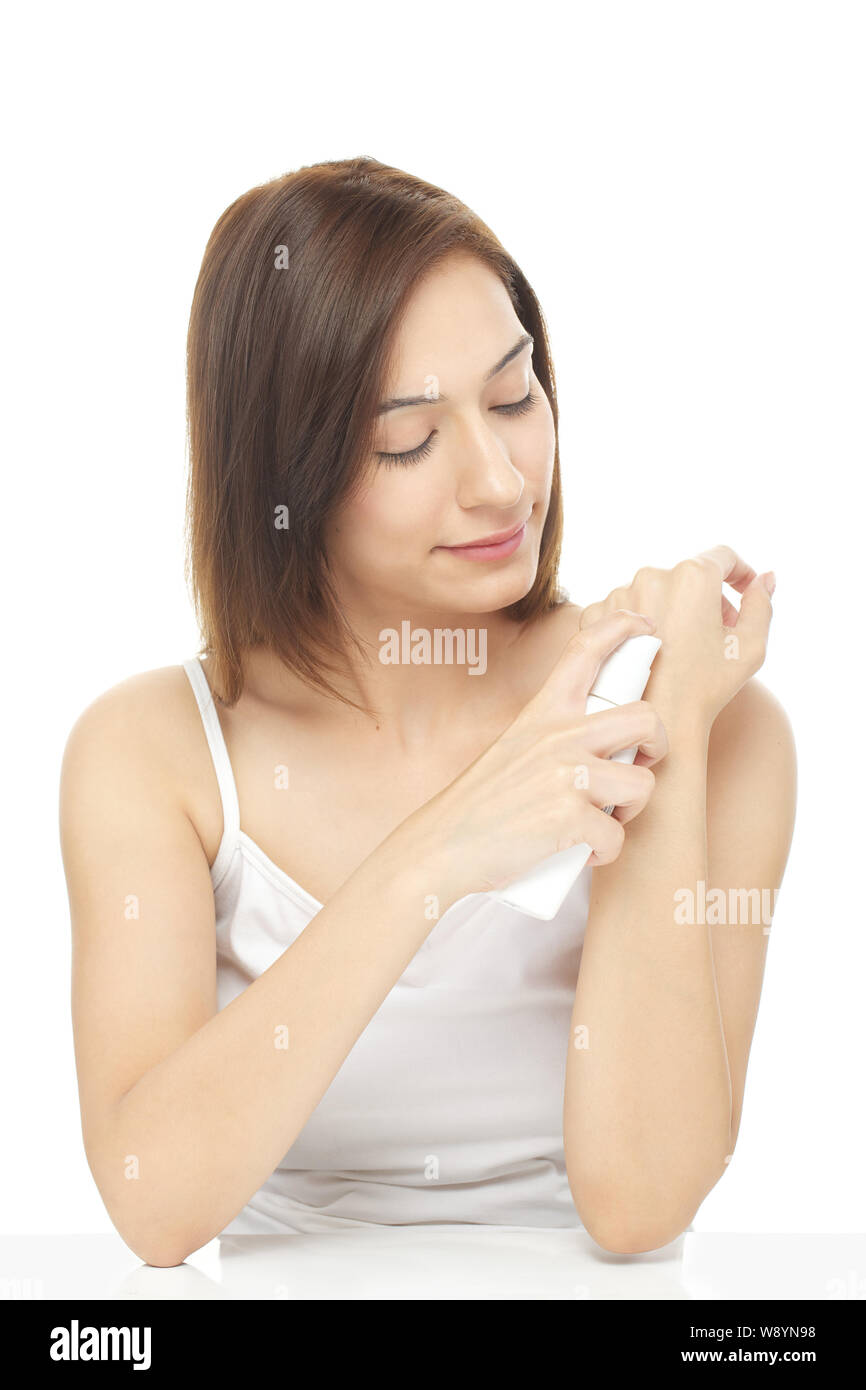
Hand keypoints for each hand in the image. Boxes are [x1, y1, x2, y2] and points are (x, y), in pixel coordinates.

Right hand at [400, 609, 668, 903]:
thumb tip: (607, 748)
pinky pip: (617, 835)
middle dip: (659, 745)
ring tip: (605, 819)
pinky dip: (605, 851)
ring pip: (643, 783)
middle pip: (645, 717)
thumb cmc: (482, 804)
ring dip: (631, 809)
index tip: (645, 625)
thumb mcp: (515, 747)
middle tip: (640, 765)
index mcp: (543, 712)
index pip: (586, 649)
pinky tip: (582, 851)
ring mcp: (565, 774)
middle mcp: (558, 735)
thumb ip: (556, 738)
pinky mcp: (568, 816)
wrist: (441, 844)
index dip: (623, 627)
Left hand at [577, 545, 774, 735]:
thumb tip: (766, 578)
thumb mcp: (750, 646)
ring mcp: (620, 595)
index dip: (740, 572)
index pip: (723, 557)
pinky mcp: (596, 615)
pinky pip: (625, 610)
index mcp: (693, 576)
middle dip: (706, 597)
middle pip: (687, 576)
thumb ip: (761, 604)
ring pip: (655, 592)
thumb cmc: (708, 687)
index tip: (744, 591)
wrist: (658, 722)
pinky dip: (640, 624)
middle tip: (717, 630)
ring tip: (682, 645)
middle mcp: (652, 576)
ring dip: (671, 609)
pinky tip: (651, 651)